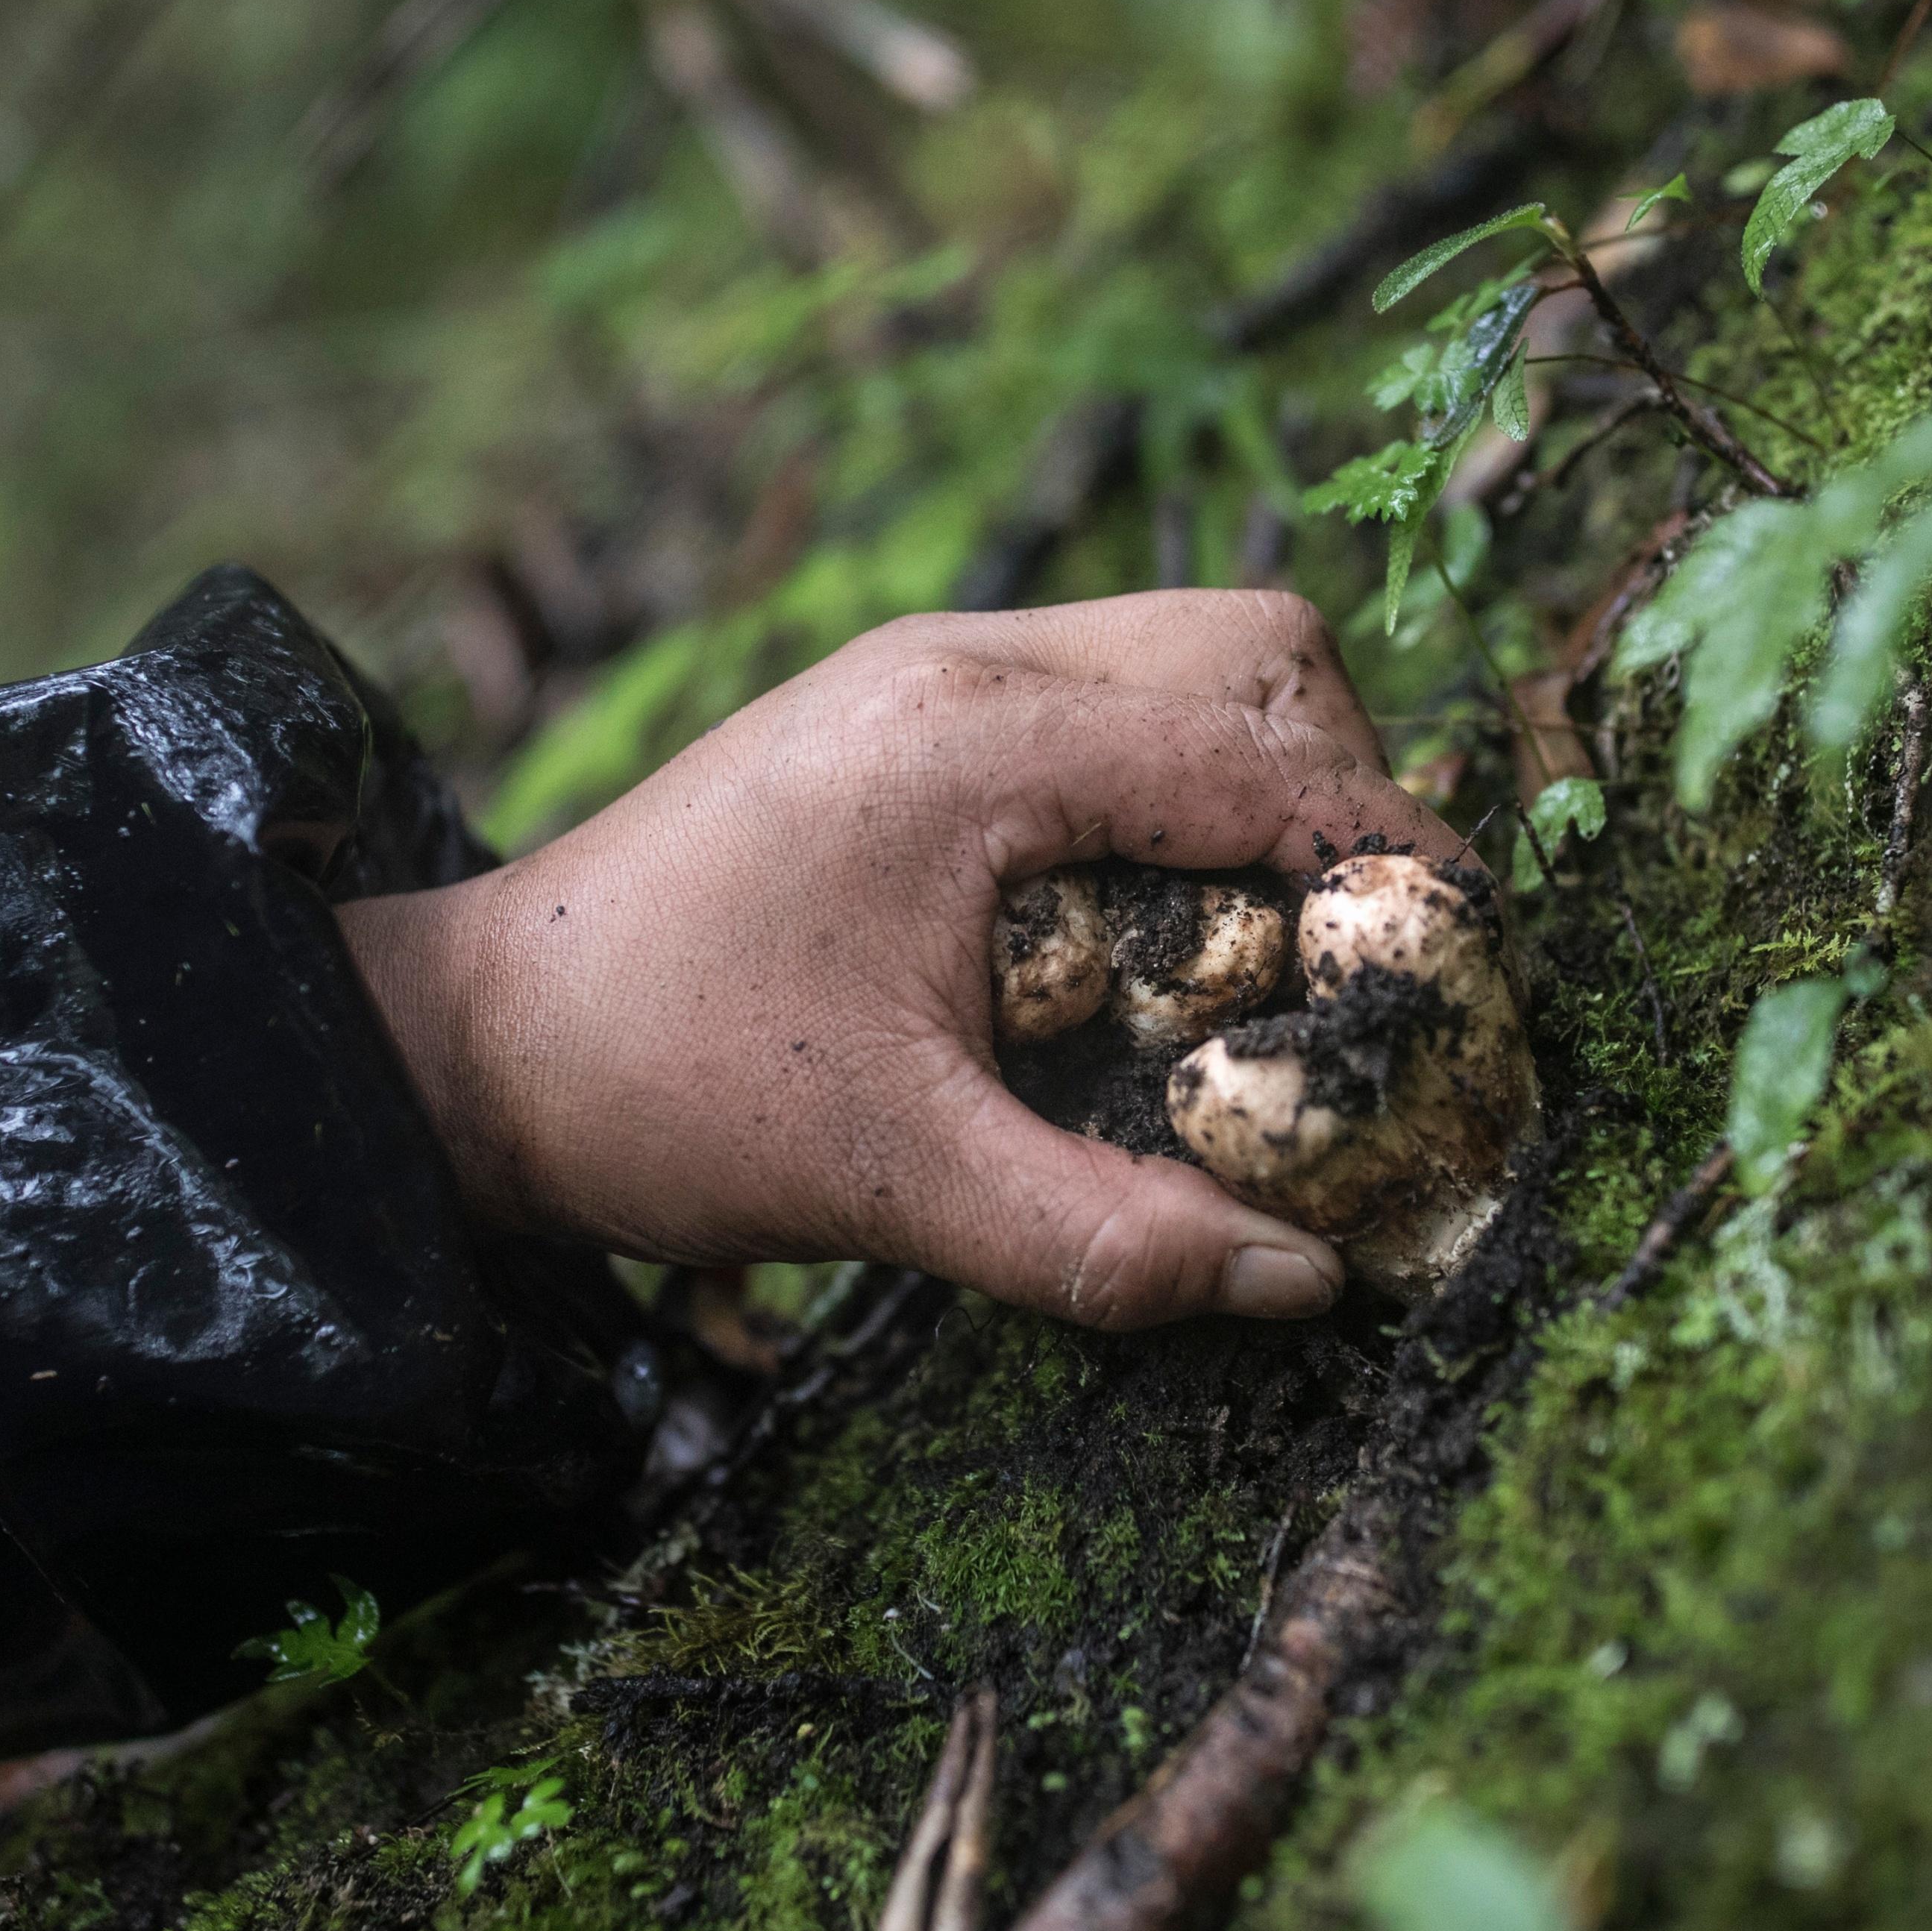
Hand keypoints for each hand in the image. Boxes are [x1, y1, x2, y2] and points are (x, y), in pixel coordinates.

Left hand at [337, 591, 1473, 1328]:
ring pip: (1189, 658)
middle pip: (1255, 651)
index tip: (1460, 971)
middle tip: (1349, 956)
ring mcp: (928, 678)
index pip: (1262, 757)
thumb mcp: (891, 1184)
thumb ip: (1102, 1236)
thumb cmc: (660, 1091)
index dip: (1390, 859)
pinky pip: (1107, 703)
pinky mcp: (907, 719)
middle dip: (1342, 792)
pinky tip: (1154, 926)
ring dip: (1262, 782)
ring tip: (1269, 944)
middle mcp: (961, 669)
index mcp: (969, 744)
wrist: (471, 1044)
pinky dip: (1173, 789)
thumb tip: (1306, 1279)